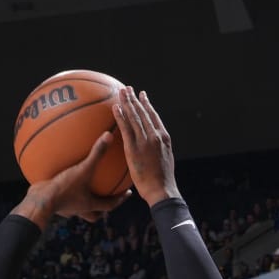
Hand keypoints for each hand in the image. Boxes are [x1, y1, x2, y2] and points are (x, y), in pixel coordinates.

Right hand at [14, 132, 127, 228]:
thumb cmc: (64, 189)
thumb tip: (109, 135)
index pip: (110, 204)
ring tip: (84, 185)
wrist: (39, 201)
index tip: (127, 193)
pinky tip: (60, 174)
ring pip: (78, 207)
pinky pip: (62, 196)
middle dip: (102, 205)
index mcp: (90, 205)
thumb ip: (97, 153)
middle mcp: (80, 209)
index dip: (120, 199)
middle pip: (95, 213)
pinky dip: (63, 188)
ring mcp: (66, 208)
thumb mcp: (83, 169)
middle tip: (107, 195)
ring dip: (82, 198)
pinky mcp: (54, 203)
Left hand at [112, 87, 180, 205]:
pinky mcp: (134, 148)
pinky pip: (126, 129)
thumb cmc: (162, 182)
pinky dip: (120, 116)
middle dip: (135, 99)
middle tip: (127, 89)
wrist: (161, 190)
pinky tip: (114, 108)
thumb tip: (150, 153)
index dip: (147, 105)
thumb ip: (157, 153)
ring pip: (134, 117)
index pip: (154, 117)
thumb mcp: (163, 163)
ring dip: (127, 102)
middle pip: (143, 112)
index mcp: (163, 138)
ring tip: (120, 92)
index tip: (142, 96)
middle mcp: (155, 136)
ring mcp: (145, 141)